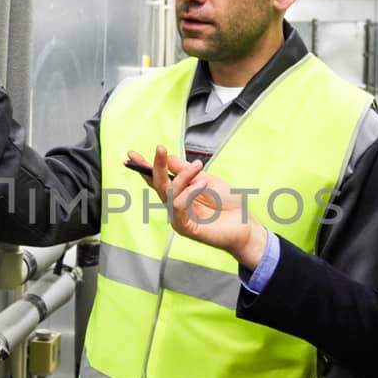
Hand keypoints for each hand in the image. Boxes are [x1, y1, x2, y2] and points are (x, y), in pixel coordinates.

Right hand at [125, 145, 269, 269]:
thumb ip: (187, 171)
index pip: (158, 179)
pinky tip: (202, 185)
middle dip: (156, 165)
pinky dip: (189, 192)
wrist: (245, 225)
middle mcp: (176, 205)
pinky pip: (179, 206)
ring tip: (198, 168)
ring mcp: (179, 217)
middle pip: (158, 184)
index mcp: (180, 192)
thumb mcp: (207, 179)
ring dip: (183, 177)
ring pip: (169, 193)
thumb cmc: (229, 205)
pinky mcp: (184, 227)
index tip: (132, 154)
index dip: (144, 167)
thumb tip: (168, 159)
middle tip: (160, 149)